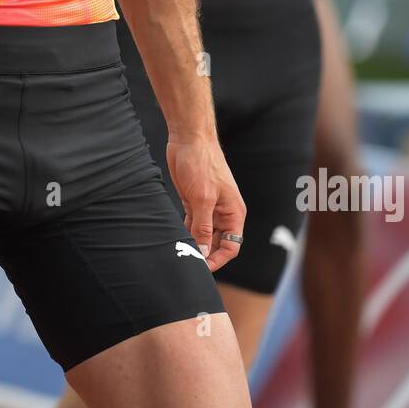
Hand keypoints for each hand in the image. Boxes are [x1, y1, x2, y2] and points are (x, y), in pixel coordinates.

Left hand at [167, 133, 245, 273]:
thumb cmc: (202, 164)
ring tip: (178, 253)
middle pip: (216, 243)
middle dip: (204, 254)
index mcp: (233, 213)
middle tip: (186, 263)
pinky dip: (184, 233)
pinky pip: (191, 225)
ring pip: (202, 235)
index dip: (218, 259)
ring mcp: (208, 208)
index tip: (202, 268)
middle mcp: (223, 213)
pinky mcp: (193, 202)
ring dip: (192, 244)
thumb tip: (202, 252)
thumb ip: (203, 227)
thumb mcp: (203, 198)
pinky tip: (174, 240)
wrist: (189, 139)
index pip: (231, 246)